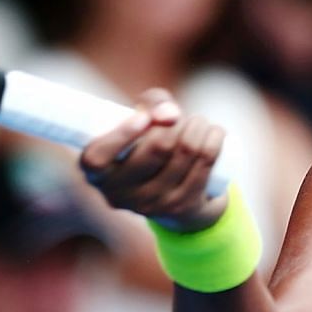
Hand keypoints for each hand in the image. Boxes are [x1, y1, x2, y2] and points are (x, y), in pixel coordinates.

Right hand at [79, 88, 226, 230]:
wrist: (172, 196)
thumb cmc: (147, 148)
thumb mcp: (138, 124)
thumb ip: (150, 105)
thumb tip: (170, 114)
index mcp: (98, 174)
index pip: (97, 159)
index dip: (121, 135)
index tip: (143, 117)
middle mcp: (121, 194)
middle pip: (156, 148)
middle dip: (175, 121)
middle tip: (179, 117)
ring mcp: (153, 204)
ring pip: (185, 151)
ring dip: (198, 126)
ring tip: (198, 122)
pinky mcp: (182, 206)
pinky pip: (204, 163)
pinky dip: (214, 140)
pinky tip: (215, 132)